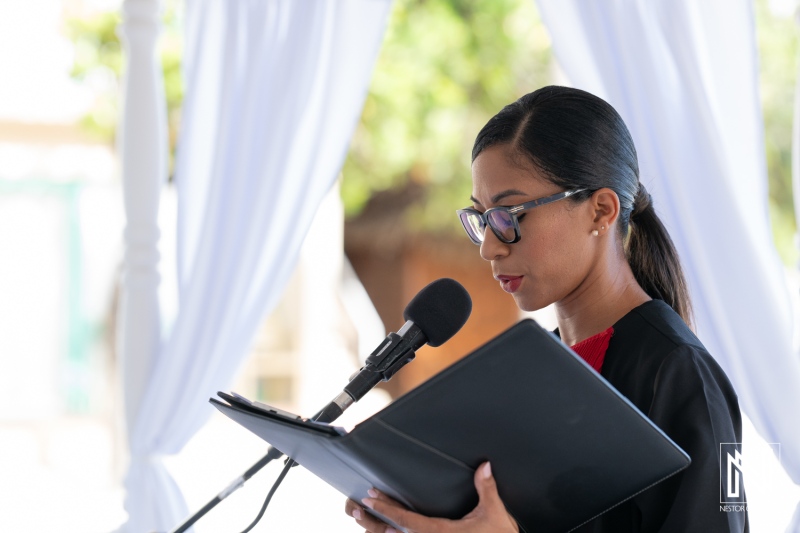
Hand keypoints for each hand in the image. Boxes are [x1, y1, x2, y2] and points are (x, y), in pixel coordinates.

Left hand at [344, 462, 518, 532]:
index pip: (406, 520)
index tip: (371, 497)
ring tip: (363, 519)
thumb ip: (486, 488)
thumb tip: (484, 466)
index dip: (386, 508)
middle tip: (357, 506)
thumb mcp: (494, 513)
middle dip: (374, 520)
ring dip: (380, 531)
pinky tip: (389, 532)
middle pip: (395, 532)